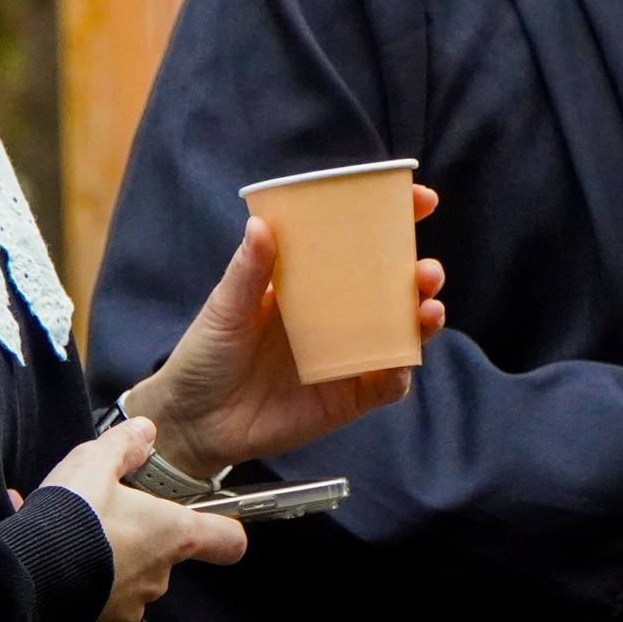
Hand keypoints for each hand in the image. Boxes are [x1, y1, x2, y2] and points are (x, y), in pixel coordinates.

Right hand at [35, 416, 245, 621]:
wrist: (26, 572)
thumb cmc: (72, 518)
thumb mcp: (96, 463)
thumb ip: (125, 444)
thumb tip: (144, 430)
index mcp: (171, 535)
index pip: (227, 540)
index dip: (224, 528)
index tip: (215, 521)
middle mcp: (156, 578)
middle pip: (163, 554)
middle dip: (136, 536)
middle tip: (103, 515)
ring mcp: (125, 609)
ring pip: (125, 579)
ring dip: (105, 560)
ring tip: (68, 536)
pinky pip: (92, 603)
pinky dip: (77, 583)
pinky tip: (49, 557)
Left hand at [121, 186, 447, 480]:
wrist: (194, 420)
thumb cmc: (205, 355)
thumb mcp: (225, 308)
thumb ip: (248, 271)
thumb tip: (261, 224)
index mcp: (310, 282)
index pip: (360, 245)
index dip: (396, 221)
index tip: (421, 201)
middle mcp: (336, 316)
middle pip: (394, 288)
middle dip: (420, 274)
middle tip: (425, 270)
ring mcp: (345, 356)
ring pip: (401, 333)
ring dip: (423, 319)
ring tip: (428, 309)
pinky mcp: (346, 398)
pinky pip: (385, 385)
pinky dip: (400, 373)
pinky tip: (402, 361)